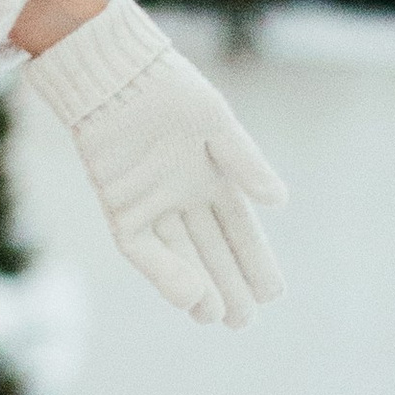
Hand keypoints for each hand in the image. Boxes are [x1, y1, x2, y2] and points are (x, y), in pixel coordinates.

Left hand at [23, 0, 284, 328]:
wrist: (115, 73)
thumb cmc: (169, 89)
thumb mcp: (215, 122)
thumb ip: (244, 161)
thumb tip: (280, 201)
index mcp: (212, 177)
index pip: (239, 229)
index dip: (255, 261)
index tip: (273, 294)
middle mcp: (182, 195)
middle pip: (209, 251)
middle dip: (227, 285)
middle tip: (243, 321)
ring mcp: (150, 202)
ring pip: (177, 255)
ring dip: (196, 286)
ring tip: (216, 316)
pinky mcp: (118, 202)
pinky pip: (141, 246)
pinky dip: (162, 270)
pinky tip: (185, 293)